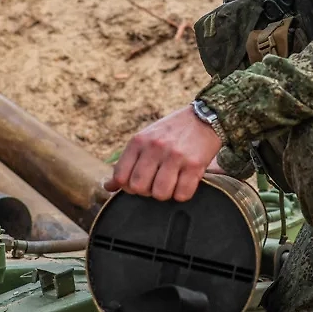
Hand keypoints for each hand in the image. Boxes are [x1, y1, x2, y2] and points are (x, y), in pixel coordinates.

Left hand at [105, 105, 222, 201]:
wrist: (205, 117)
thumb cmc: (171, 132)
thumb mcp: (145, 139)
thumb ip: (127, 162)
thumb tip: (108, 186)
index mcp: (139, 141)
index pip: (121, 177)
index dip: (127, 187)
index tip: (137, 183)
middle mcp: (155, 147)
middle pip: (139, 188)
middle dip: (146, 192)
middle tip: (155, 183)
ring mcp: (175, 156)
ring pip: (160, 193)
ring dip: (165, 194)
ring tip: (170, 183)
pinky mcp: (195, 165)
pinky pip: (182, 194)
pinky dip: (182, 194)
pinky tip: (184, 183)